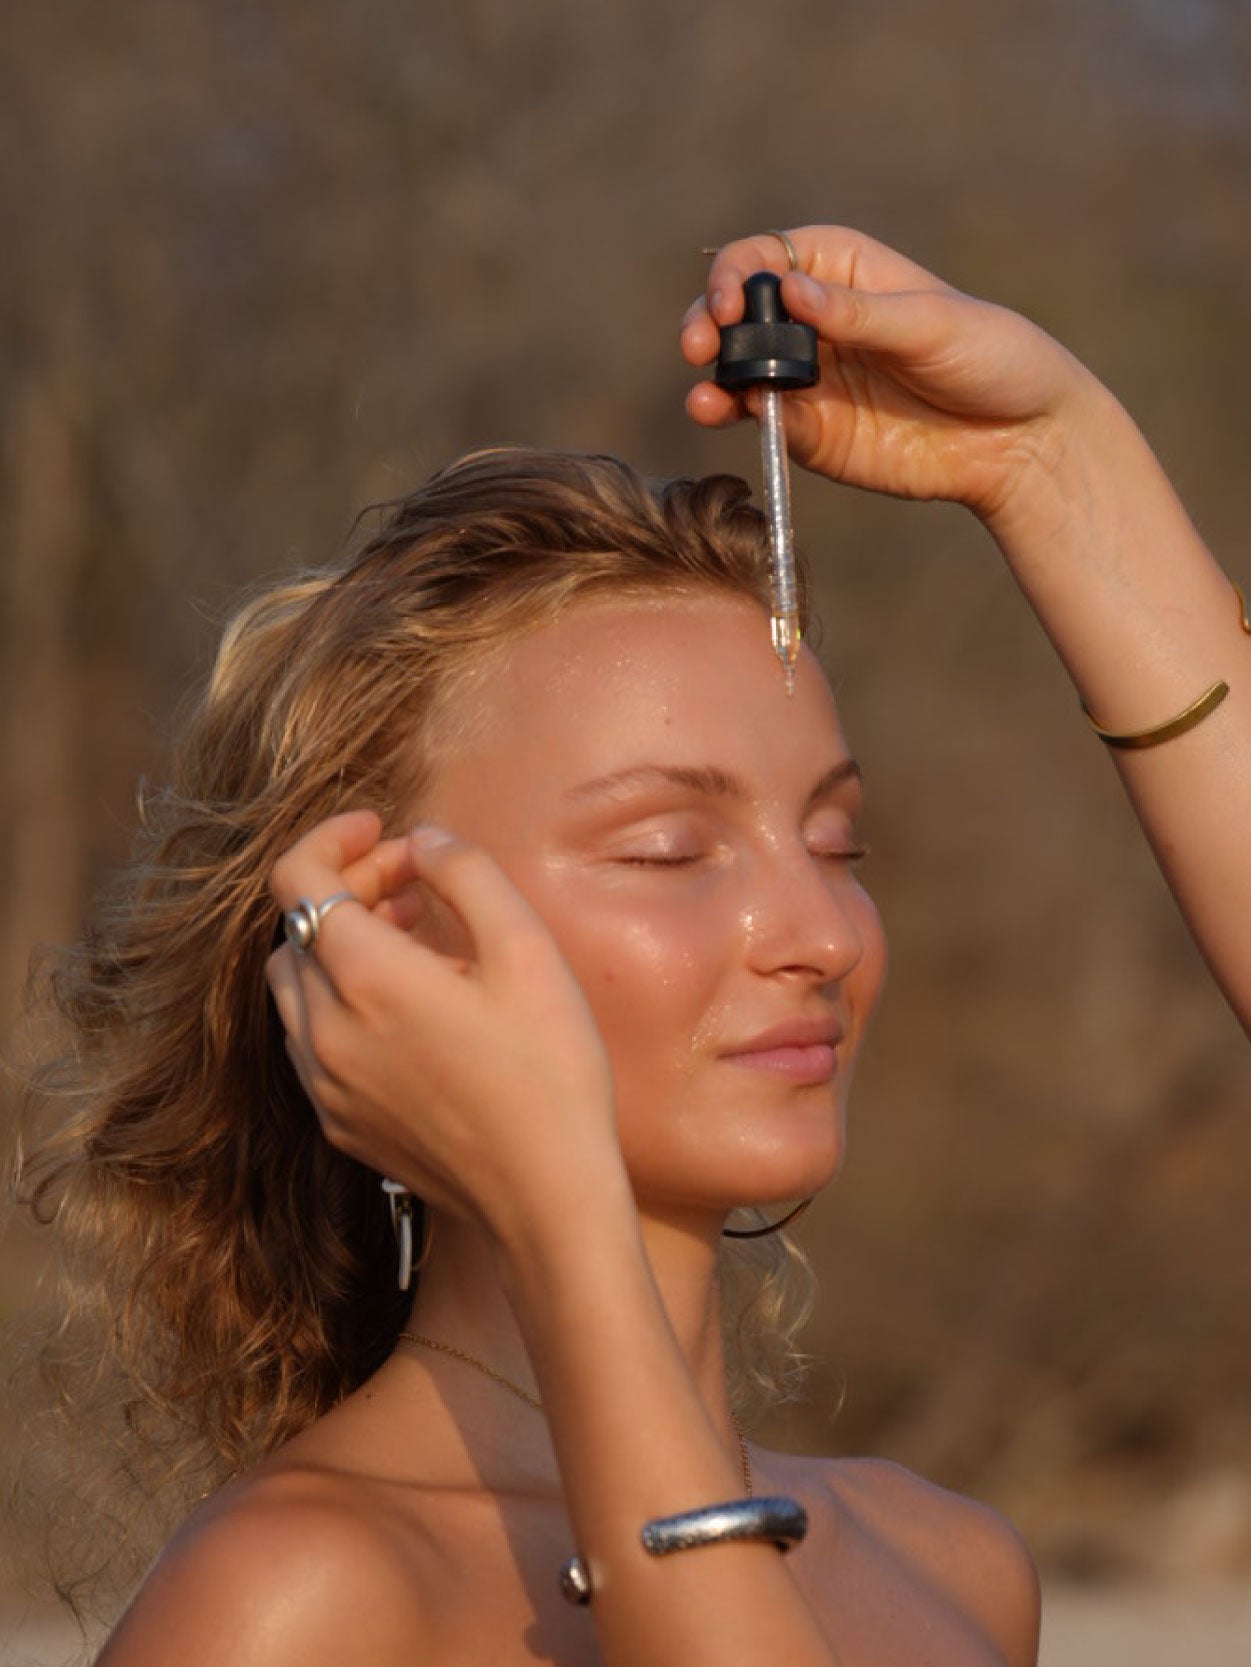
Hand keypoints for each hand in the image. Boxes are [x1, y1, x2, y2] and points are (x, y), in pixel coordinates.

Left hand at [266, 811, 618, 1241]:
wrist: (546, 1198)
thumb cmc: (549, 1071)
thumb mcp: (527, 950)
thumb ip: (467, 874)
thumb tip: (422, 839)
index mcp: (366, 977)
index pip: (297, 878)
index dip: (332, 838)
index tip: (380, 828)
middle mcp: (325, 1030)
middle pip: (295, 929)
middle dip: (346, 889)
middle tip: (413, 884)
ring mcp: (324, 1083)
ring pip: (295, 987)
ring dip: (337, 946)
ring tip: (411, 940)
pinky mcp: (339, 1123)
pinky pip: (311, 1041)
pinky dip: (340, 1002)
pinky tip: (406, 1009)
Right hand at [681, 224, 1101, 523]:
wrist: (1022, 440)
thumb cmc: (991, 359)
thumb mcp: (932, 325)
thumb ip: (860, 314)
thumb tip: (790, 293)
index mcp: (841, 271)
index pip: (766, 258)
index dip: (736, 275)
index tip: (730, 305)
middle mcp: (815, 321)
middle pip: (738, 314)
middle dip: (708, 326)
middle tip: (698, 348)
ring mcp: (810, 379)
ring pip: (739, 371)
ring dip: (713, 379)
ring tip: (706, 398)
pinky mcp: (813, 432)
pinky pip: (765, 422)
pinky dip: (743, 420)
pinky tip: (741, 418)